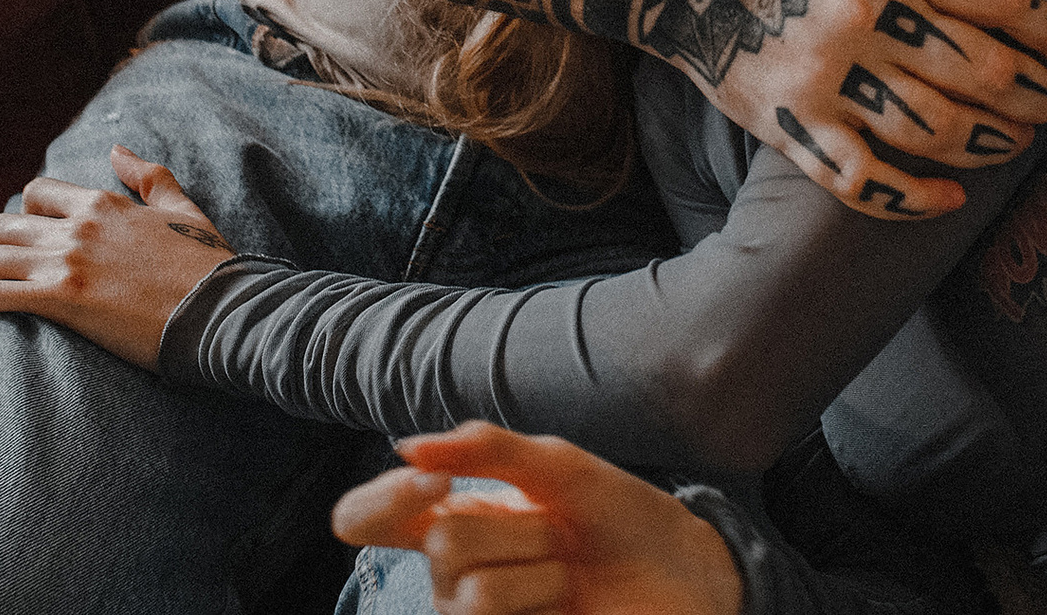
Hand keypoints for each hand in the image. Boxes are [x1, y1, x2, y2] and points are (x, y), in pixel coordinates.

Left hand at [0, 144, 235, 367]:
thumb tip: (118, 149)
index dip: (27, 218)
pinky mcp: (60, 300)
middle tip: (6, 275)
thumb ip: (148, 175)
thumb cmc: (206, 264)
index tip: (33, 242)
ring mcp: (66, 262)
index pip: (36, 193)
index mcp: (102, 203)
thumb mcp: (182, 207)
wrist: (219, 309)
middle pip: (3, 225)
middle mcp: (77, 226)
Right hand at [332, 421, 741, 614]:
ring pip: (473, 593)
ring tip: (568, 576)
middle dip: (521, 528)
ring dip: (542, 573)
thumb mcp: (555, 466)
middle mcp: (450, 574)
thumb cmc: (615, 514)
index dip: (382, 499)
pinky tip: (567, 608)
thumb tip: (406, 448)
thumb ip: (483, 449)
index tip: (435, 484)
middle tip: (559, 536)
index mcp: (450, 517)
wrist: (683, 570)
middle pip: (442, 541)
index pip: (363, 517)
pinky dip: (547, 604)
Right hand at [699, 0, 1046, 219]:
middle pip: (985, 71)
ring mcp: (828, 75)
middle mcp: (866, 16)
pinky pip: (868, 180)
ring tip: (1013, 142)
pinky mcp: (792, 124)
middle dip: (1034, 94)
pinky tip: (950, 198)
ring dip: (992, 142)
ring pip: (940, 129)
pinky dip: (918, 197)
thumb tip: (1006, 0)